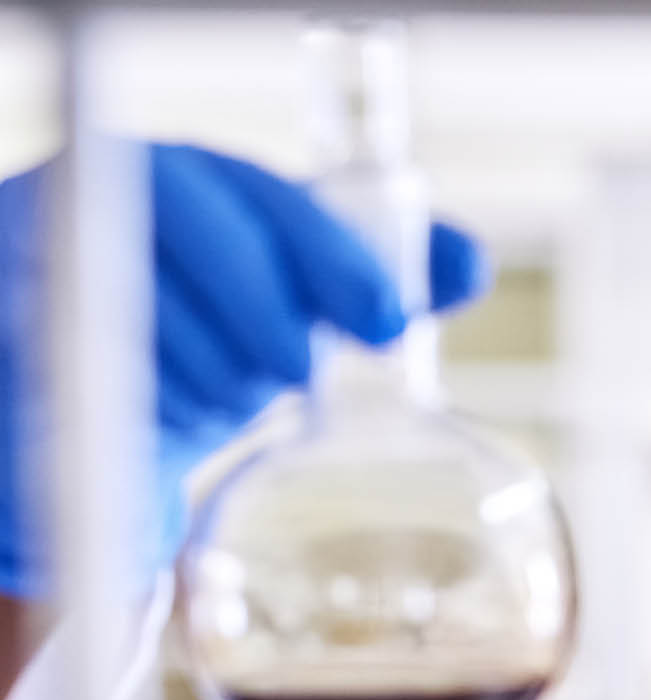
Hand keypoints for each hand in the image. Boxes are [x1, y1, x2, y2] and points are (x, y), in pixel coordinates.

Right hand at [0, 143, 488, 598]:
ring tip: (210, 403)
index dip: (331, 256)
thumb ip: (366, 282)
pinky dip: (135, 416)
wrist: (90, 417)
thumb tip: (469, 264)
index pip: (258, 194)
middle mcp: (101, 201)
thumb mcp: (287, 310)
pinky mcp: (12, 343)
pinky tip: (158, 431)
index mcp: (180, 181)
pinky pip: (78, 386)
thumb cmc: (201, 345)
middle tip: (294, 376)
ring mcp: (39, 267)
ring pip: (142, 312)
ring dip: (201, 377)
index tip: (388, 324)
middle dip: (267, 321)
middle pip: (203, 243)